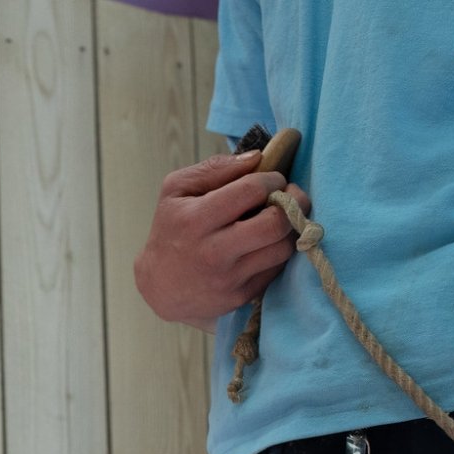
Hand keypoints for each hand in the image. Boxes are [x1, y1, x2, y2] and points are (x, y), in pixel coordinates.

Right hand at [134, 150, 309, 330]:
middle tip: (289, 197)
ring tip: (278, 220)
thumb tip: (258, 157)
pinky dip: (277, 251)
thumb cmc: (171, 230)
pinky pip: (277, 269)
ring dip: (289, 229)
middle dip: (293, 203)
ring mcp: (229, 278)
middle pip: (275, 223)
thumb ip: (214, 169)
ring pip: (283, 247)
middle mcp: (213, 252)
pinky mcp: (241, 296)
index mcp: (196, 219)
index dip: (272, 179)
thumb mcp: (176, 191)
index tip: (272, 179)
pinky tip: (266, 243)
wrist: (160, 287)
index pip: (252, 190)